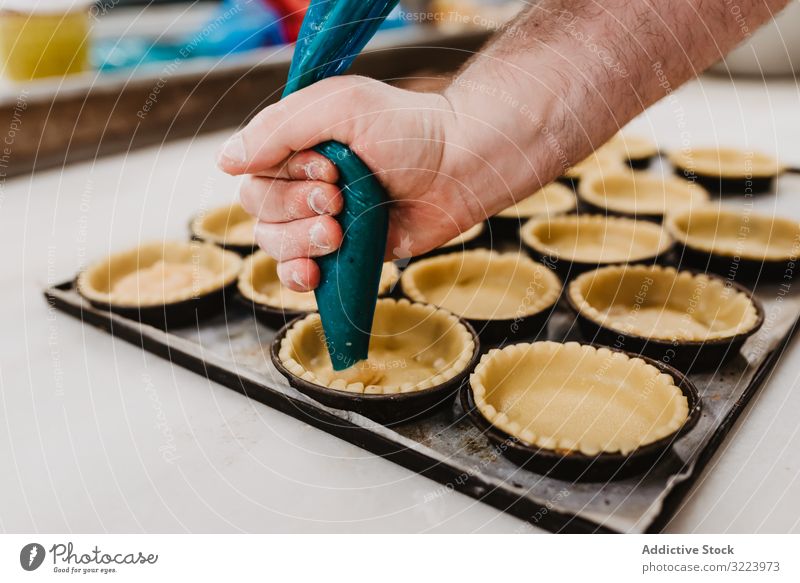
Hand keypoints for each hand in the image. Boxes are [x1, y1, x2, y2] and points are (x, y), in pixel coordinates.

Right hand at [217, 75, 488, 290]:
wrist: (459, 171)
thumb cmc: (408, 130)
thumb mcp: (340, 106)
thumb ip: (279, 128)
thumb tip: (225, 162)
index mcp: (298, 145)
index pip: (253, 171)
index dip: (284, 177)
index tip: (330, 167)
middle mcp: (304, 182)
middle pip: (259, 210)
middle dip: (294, 209)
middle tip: (338, 200)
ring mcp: (321, 221)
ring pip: (273, 244)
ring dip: (299, 242)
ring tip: (338, 233)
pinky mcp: (342, 255)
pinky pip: (297, 275)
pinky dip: (296, 277)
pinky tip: (313, 273)